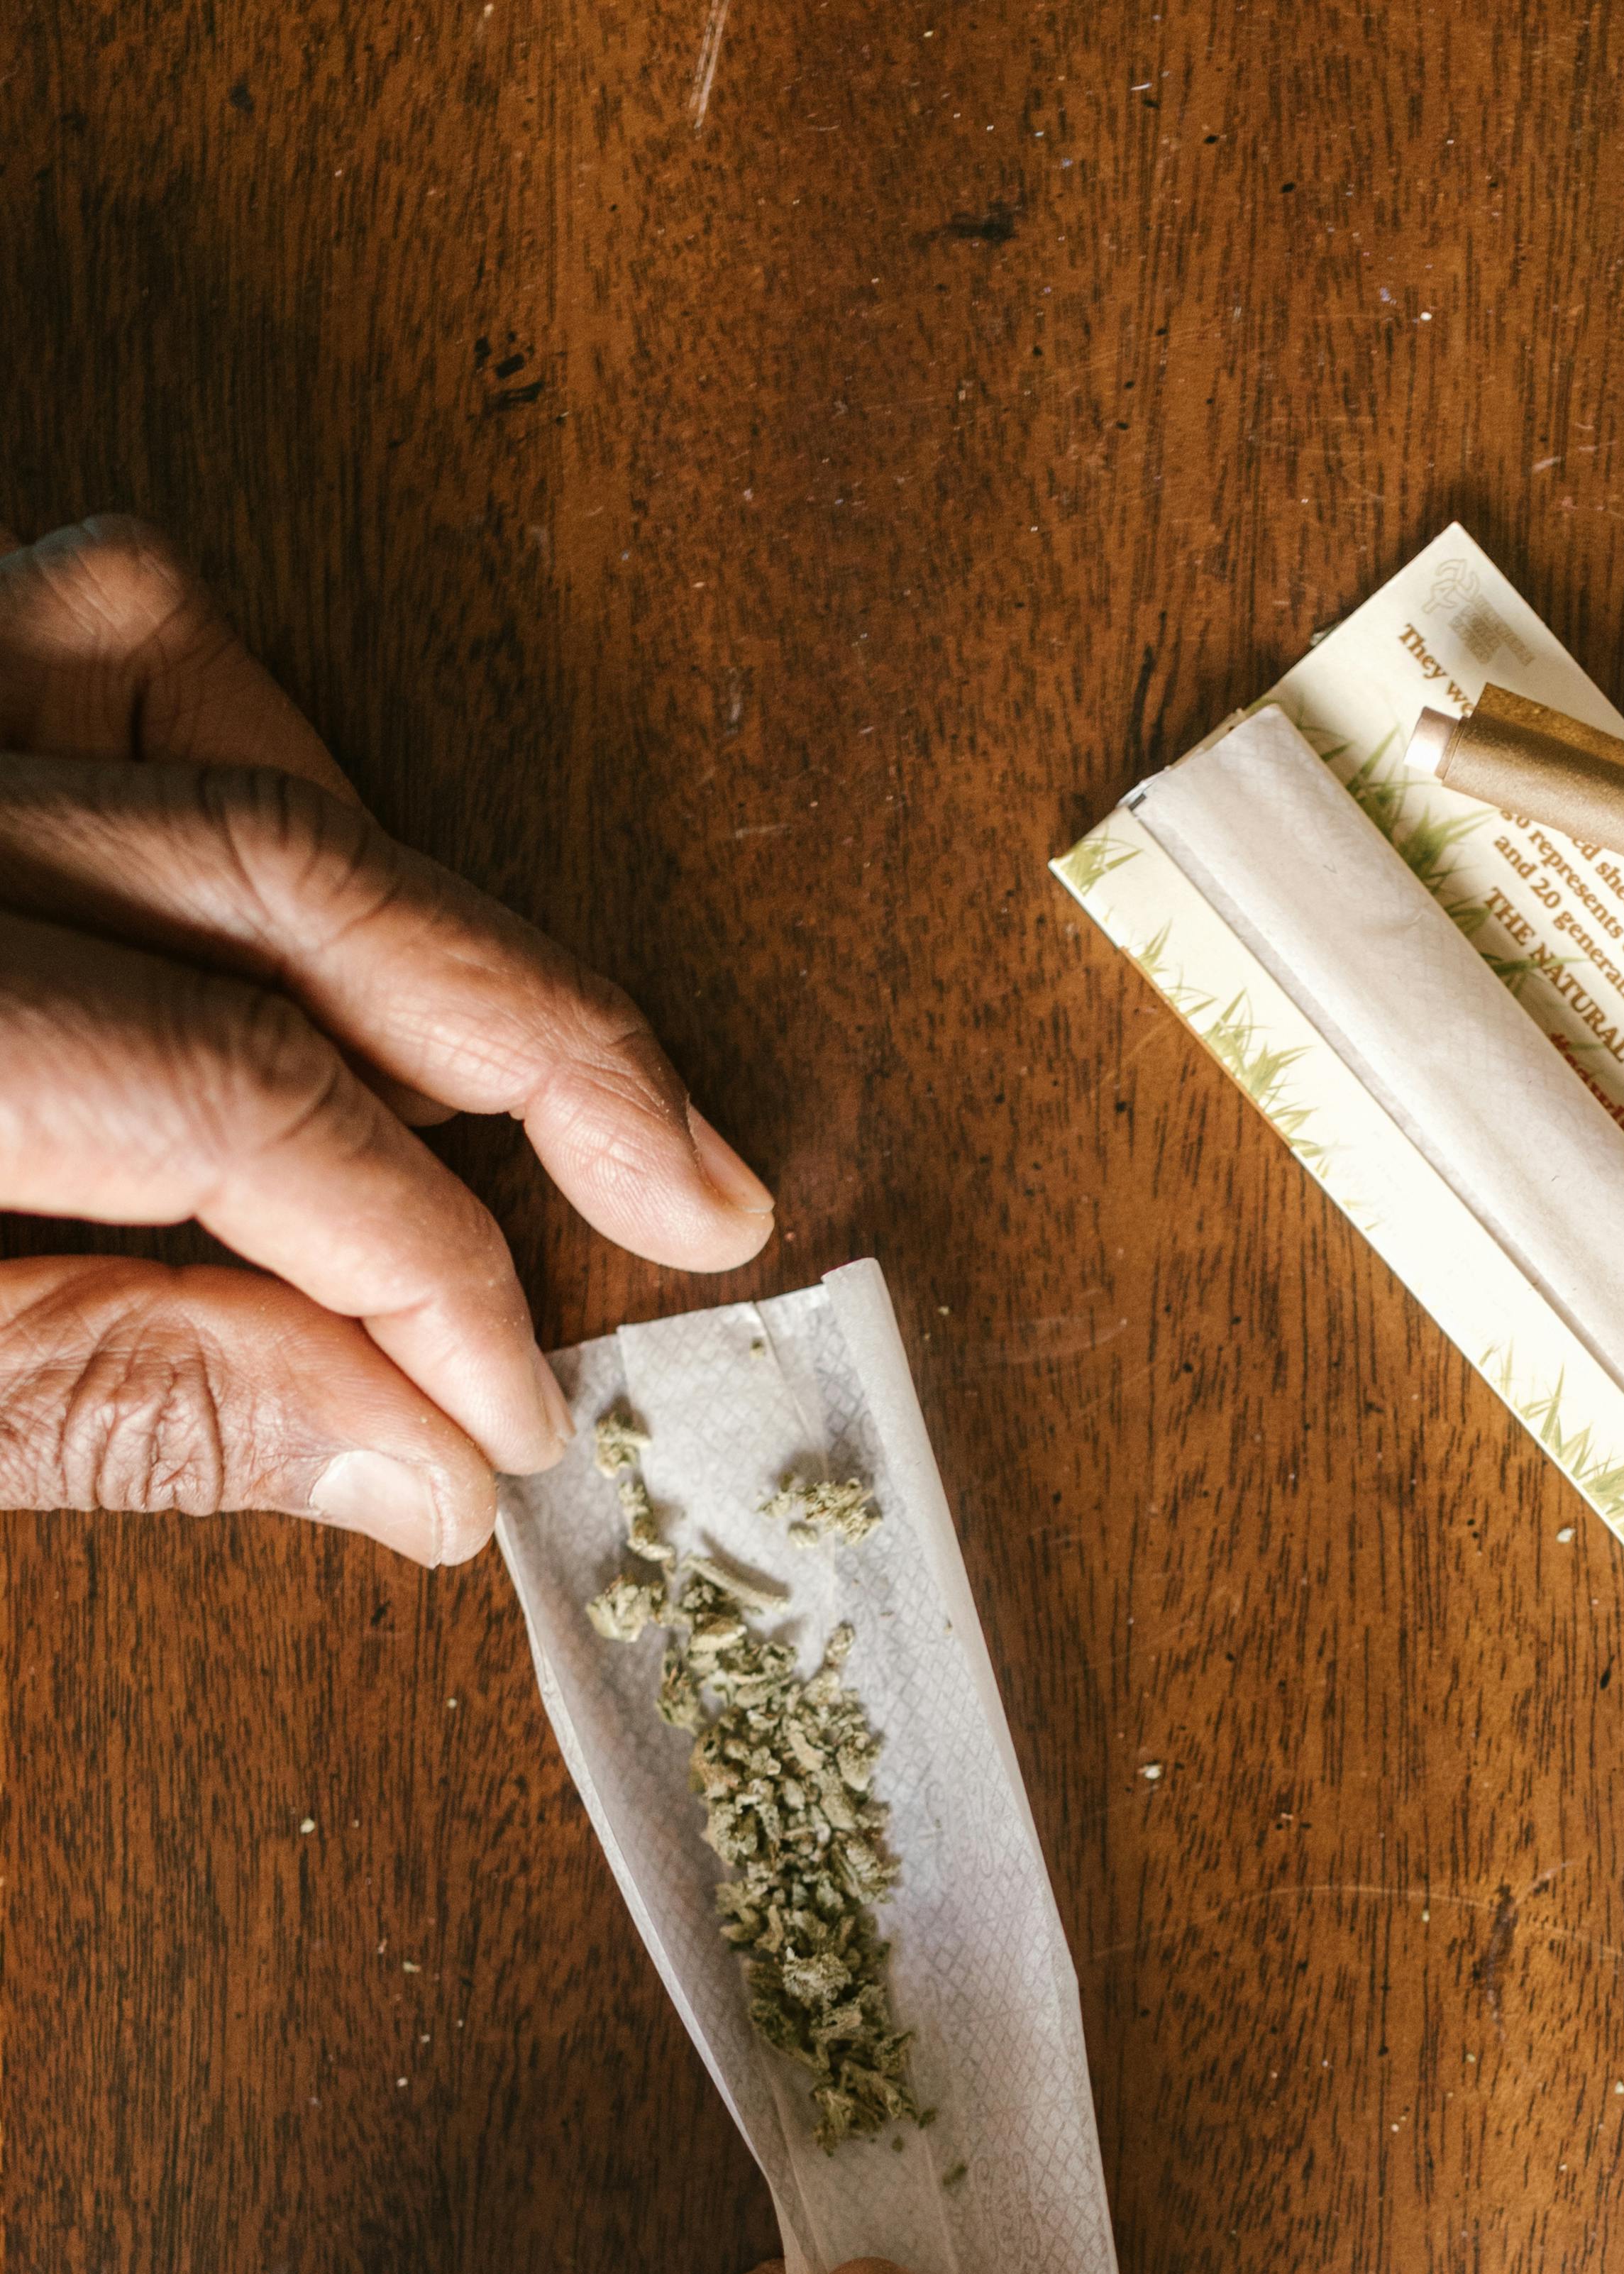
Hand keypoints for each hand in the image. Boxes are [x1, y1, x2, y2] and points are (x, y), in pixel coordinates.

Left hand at [0, 513, 774, 1561]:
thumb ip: (124, 1407)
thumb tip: (420, 1460)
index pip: (261, 1113)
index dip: (430, 1285)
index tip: (509, 1423)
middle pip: (292, 884)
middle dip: (533, 1053)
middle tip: (702, 1196)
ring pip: (187, 689)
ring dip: (387, 880)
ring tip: (517, 1062)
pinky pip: (87, 629)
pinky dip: (220, 726)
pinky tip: (305, 897)